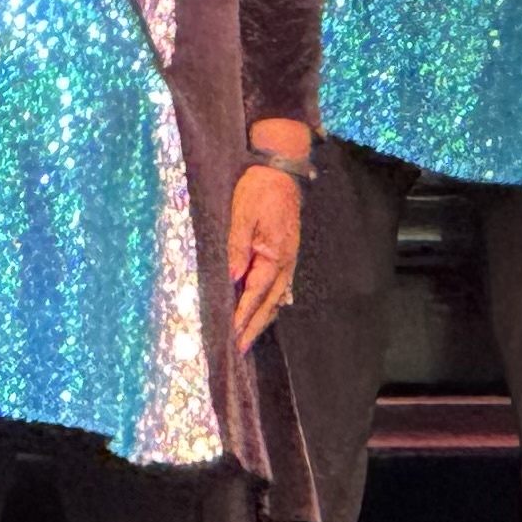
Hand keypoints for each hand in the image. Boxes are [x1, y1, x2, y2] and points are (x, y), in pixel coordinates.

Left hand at [228, 164, 300, 348]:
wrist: (280, 173)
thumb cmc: (258, 191)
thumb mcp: (241, 216)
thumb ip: (237, 248)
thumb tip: (233, 279)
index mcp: (274, 253)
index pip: (256, 291)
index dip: (243, 314)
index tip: (232, 333)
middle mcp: (285, 261)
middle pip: (270, 302)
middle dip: (254, 326)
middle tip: (240, 348)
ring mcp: (289, 258)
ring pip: (277, 296)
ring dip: (263, 318)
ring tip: (250, 337)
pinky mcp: (287, 253)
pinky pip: (281, 286)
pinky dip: (273, 302)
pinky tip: (269, 311)